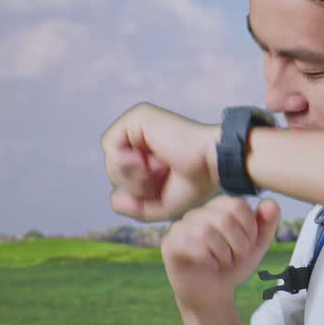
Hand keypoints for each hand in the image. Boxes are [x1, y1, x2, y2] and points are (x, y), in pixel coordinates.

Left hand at [101, 102, 220, 221]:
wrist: (213, 163)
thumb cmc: (196, 182)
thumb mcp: (161, 205)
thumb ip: (135, 208)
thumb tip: (114, 199)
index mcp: (149, 152)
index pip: (122, 178)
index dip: (137, 192)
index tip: (163, 184)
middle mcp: (142, 135)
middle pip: (114, 170)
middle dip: (133, 185)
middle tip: (161, 176)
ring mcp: (139, 124)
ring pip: (111, 160)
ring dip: (132, 175)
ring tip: (158, 168)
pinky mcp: (138, 117)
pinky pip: (110, 145)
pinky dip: (126, 162)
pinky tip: (147, 160)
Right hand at [161, 195, 281, 313]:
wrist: (213, 293)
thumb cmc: (232, 265)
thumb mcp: (256, 245)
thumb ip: (267, 224)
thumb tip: (271, 203)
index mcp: (218, 207)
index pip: (238, 205)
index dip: (249, 229)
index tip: (247, 245)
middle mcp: (198, 213)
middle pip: (224, 218)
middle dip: (238, 244)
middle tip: (235, 258)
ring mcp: (181, 227)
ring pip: (207, 231)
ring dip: (223, 254)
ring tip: (222, 262)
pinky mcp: (170, 244)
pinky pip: (192, 245)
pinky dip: (209, 260)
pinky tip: (209, 265)